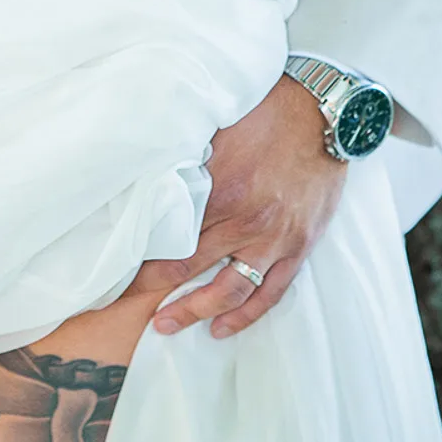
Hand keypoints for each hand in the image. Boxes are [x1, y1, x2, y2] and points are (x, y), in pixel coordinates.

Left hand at [128, 76, 346, 338]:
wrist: (323, 114)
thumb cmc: (266, 115)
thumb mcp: (218, 131)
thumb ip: (189, 163)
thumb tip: (152, 183)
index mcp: (222, 191)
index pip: (172, 237)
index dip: (142, 260)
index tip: (118, 276)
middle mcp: (248, 222)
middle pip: (192, 267)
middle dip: (156, 291)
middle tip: (125, 306)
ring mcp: (276, 239)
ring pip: (230, 290)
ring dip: (196, 311)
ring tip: (168, 325)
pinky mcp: (299, 247)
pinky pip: (271, 292)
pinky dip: (245, 314)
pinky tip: (221, 327)